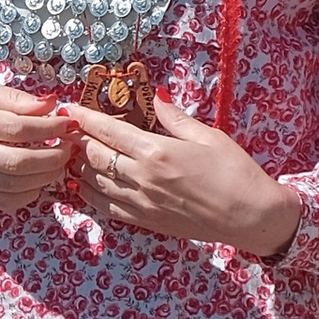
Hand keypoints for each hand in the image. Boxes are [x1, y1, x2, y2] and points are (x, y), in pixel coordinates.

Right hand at [0, 77, 77, 211]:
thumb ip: (13, 98)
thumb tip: (51, 104)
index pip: (17, 128)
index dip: (50, 127)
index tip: (69, 122)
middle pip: (18, 162)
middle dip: (54, 157)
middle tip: (70, 147)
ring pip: (14, 187)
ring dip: (46, 178)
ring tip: (59, 163)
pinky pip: (3, 202)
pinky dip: (28, 196)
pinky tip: (38, 181)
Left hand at [73, 97, 302, 257]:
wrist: (251, 217)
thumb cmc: (236, 173)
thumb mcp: (209, 137)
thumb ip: (176, 118)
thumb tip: (155, 96)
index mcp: (158, 152)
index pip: (109, 131)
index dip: (85, 118)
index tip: (71, 109)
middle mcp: (143, 178)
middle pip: (95, 156)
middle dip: (77, 140)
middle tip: (68, 129)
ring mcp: (142, 203)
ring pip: (94, 183)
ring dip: (79, 167)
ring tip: (71, 154)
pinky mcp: (146, 222)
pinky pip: (106, 208)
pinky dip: (89, 195)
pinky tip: (84, 185)